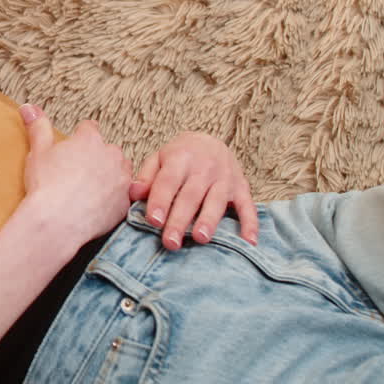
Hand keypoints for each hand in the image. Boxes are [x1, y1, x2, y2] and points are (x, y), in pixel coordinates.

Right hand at [19, 105, 131, 250]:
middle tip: (79, 172)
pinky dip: (114, 199)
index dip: (80, 137)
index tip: (75, 147)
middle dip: (98, 157)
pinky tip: (97, 206)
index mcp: (89, 139)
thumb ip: (38, 127)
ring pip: (121, 171)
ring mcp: (122, 178)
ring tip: (91, 188)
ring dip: (111, 175)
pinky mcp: (125, 201)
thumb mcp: (38, 152)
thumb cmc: (46, 187)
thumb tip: (28, 107)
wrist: (57, 221)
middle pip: (108, 149)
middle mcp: (111, 155)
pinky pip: (124, 195)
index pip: (90, 128)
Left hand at [129, 132, 258, 249]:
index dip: (161, 201)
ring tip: (200, 239)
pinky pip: (248, 207)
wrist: (211, 141)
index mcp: (180, 159)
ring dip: (209, 221)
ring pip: (217, 201)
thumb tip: (133, 194)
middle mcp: (204, 168)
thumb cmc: (179, 156)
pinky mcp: (242, 188)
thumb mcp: (159, 159)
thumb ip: (146, 177)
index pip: (168, 181)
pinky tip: (248, 242)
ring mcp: (226, 178)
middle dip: (180, 220)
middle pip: (191, 196)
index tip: (153, 221)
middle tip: (170, 242)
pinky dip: (250, 224)